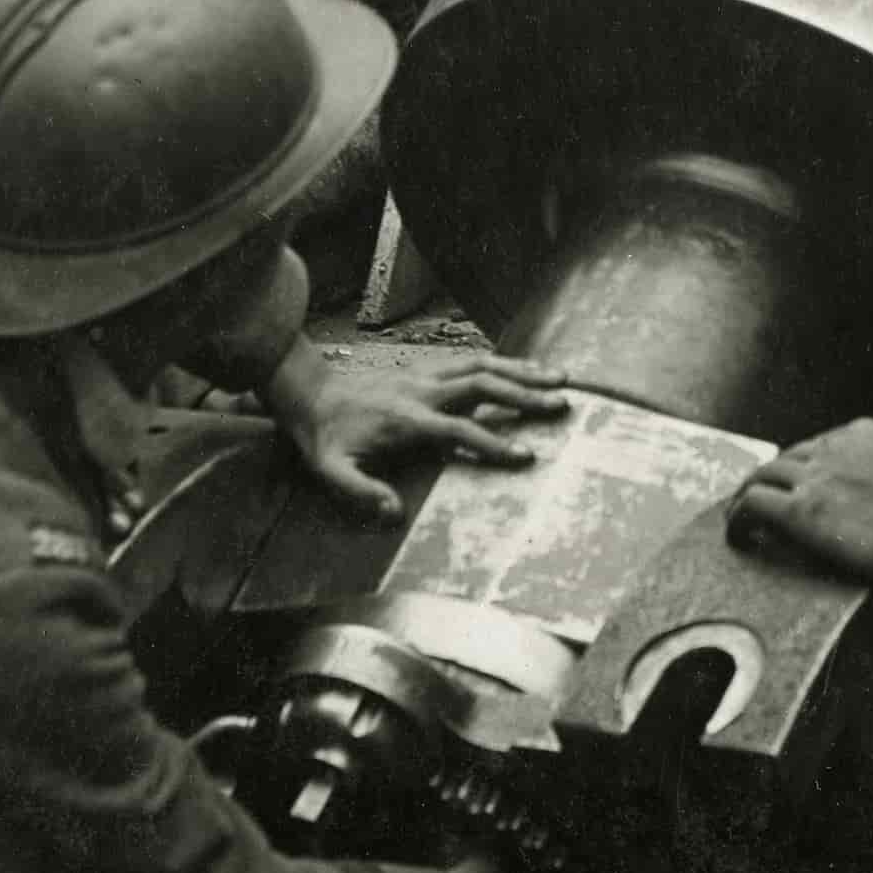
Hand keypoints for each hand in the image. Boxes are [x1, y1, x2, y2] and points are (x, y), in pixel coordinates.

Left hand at [264, 341, 567, 522]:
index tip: (527, 455)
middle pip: (483, 385)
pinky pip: (472, 359)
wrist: (311, 393)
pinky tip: (524, 368)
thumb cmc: (325, 438)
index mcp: (407, 419)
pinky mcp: (427, 368)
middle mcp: (423, 391)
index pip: (459, 430)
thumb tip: (394, 513)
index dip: (494, 443)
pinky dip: (503, 362)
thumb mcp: (330, 471)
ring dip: (522, 371)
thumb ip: (360, 492)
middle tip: (562, 403)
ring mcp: (427, 374)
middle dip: (525, 394)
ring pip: (483, 365)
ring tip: (559, 377)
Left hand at [730, 414, 872, 585]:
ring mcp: (815, 477)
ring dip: (747, 495)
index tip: (804, 486)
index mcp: (867, 434)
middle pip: (788, 457)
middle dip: (773, 478)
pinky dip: (739, 518)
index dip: (808, 467)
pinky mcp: (799, 511)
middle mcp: (835, 447)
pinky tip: (737, 536)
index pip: (823, 445)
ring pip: (763, 475)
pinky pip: (752, 505)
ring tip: (740, 517)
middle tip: (762, 499)